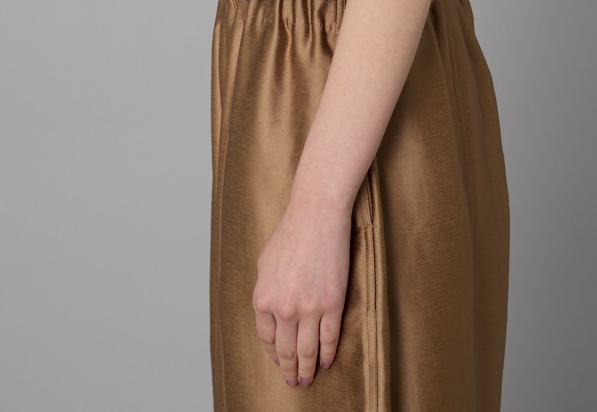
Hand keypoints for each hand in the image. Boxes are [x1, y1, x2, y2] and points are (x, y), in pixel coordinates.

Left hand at [252, 197, 351, 387]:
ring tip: (307, 379)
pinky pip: (329, 338)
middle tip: (293, 381)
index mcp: (263, 299)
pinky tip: (326, 361)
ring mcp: (309, 309)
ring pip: (307, 351)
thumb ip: (266, 290)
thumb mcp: (264, 262)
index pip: (267, 338)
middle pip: (286, 350)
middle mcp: (284, 309)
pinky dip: (327, 354)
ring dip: (307, 369)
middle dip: (289, 369)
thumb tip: (270, 310)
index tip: (278, 361)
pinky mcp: (332, 304)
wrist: (316, 215)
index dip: (273, 354)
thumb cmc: (290, 233)